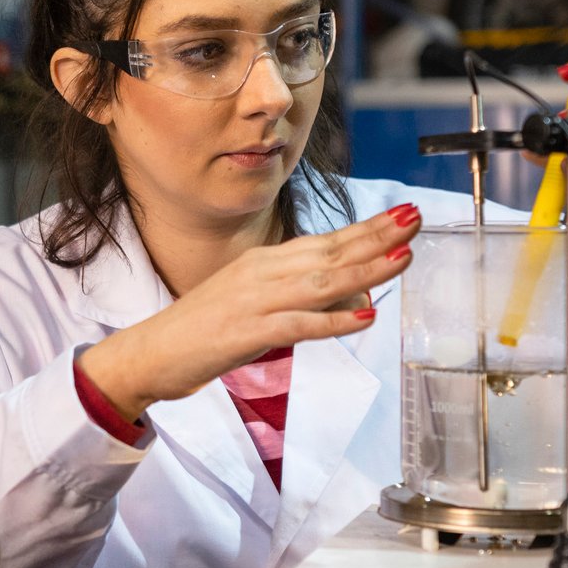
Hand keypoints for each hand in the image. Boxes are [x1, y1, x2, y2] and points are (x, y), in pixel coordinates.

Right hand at [78, 205, 420, 420]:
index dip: (367, 230)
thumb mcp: (253, 303)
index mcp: (264, 263)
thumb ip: (297, 297)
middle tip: (415, 218)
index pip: (325, 242)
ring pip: (322, 281)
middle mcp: (263, 273)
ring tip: (404, 256)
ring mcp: (256, 301)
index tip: (402, 215)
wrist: (152, 351)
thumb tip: (349, 296)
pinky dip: (335, 320)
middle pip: (330, 252)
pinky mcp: (249, 332)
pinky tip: (365, 316)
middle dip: (377, 237)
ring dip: (366, 268)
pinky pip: (300, 324)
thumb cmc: (203, 329)